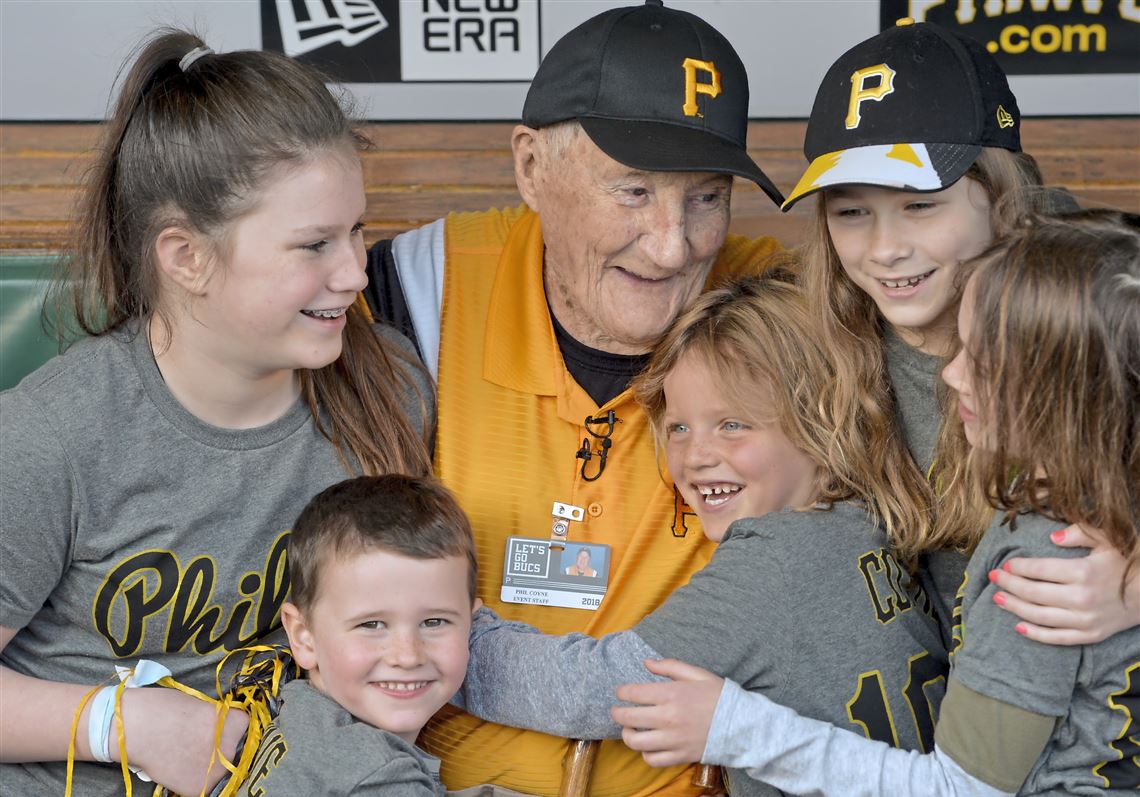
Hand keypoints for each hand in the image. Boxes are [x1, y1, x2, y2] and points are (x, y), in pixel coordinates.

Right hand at [111, 686, 248, 794]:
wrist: (134, 728)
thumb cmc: (163, 708)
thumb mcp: (200, 705)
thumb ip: (215, 720)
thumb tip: (218, 730)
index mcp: (235, 723)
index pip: (243, 726)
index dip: (226, 725)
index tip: (213, 725)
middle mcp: (231, 749)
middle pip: (232, 749)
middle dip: (217, 747)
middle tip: (195, 742)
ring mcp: (216, 772)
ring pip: (219, 770)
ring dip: (207, 765)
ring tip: (184, 755)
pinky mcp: (198, 789)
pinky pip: (202, 785)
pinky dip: (191, 780)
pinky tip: (177, 767)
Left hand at [610, 658, 723, 767]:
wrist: (743, 724)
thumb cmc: (719, 696)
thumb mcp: (696, 673)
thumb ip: (669, 666)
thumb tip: (646, 663)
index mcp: (671, 695)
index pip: (633, 693)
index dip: (621, 692)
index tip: (621, 692)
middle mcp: (668, 718)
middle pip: (627, 718)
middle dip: (617, 712)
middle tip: (617, 710)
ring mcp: (673, 740)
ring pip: (635, 742)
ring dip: (627, 734)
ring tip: (629, 728)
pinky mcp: (680, 756)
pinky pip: (652, 759)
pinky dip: (645, 753)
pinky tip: (647, 745)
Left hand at [990, 523, 1139, 644]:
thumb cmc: (1127, 562)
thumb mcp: (1108, 540)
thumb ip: (1080, 533)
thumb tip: (1052, 537)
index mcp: (1084, 572)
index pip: (1039, 570)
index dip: (1017, 567)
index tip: (1005, 564)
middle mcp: (1082, 598)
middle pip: (1033, 593)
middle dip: (1008, 585)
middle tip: (993, 577)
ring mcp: (1086, 620)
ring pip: (1040, 616)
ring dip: (1014, 607)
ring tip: (997, 598)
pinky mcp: (1091, 635)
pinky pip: (1057, 638)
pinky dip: (1035, 634)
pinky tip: (1018, 626)